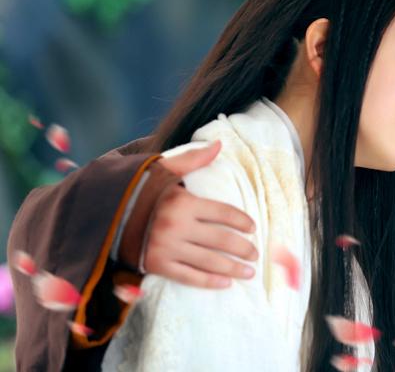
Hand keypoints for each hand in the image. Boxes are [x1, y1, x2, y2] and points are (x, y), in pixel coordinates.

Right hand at [143, 141, 258, 287]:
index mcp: (183, 202)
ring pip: (209, 261)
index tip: (253, 228)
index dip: (242, 221)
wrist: (104, 213)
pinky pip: (189, 276)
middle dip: (243, 248)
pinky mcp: (157, 266)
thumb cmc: (140, 190)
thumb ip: (193, 159)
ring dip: (233, 268)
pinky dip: (209, 282)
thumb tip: (219, 144)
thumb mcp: (164, 169)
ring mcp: (166, 248)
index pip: (224, 213)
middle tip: (256, 254)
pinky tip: (226, 283)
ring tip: (249, 272)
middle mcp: (176, 227)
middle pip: (221, 240)